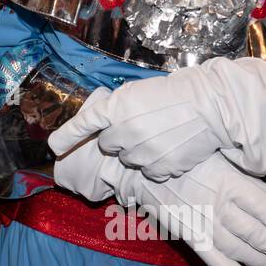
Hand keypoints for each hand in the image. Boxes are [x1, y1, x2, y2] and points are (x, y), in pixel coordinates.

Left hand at [56, 58, 265, 179]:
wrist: (211, 107)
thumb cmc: (175, 94)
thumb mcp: (138, 92)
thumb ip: (118, 109)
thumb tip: (104, 125)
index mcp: (116, 108)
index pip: (83, 124)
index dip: (66, 135)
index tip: (54, 145)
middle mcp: (124, 131)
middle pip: (107, 146)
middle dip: (119, 140)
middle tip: (141, 127)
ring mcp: (141, 153)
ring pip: (128, 161)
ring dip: (138, 153)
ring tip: (160, 136)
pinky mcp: (159, 168)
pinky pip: (148, 173)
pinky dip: (156, 165)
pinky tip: (170, 149)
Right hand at [114, 153, 265, 265]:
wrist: (145, 169)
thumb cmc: (190, 162)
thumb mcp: (225, 162)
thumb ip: (256, 184)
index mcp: (233, 183)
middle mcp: (220, 205)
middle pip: (260, 236)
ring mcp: (204, 223)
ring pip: (244, 251)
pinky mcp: (190, 237)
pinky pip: (216, 263)